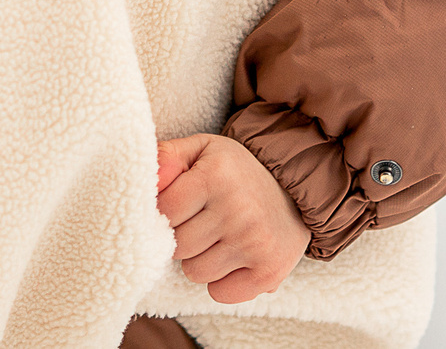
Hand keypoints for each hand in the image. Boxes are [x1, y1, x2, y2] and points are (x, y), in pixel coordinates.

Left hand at [153, 133, 309, 302]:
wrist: (293, 189)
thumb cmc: (235, 172)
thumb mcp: (201, 150)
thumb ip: (167, 157)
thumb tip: (152, 180)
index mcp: (217, 175)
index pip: (165, 210)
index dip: (167, 211)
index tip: (183, 204)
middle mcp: (238, 208)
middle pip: (177, 246)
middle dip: (183, 236)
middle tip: (203, 221)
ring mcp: (255, 242)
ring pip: (195, 272)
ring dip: (201, 259)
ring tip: (220, 238)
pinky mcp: (269, 271)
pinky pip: (219, 294)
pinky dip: (221, 282)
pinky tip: (233, 259)